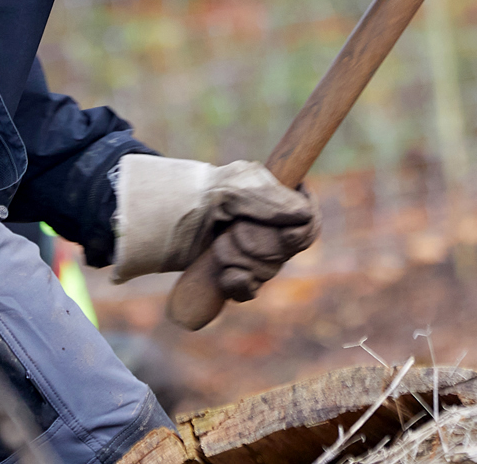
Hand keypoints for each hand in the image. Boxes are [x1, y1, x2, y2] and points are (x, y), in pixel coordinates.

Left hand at [112, 156, 318, 300]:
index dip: (300, 232)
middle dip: (258, 244)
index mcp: (280, 201)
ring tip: (218, 247)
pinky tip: (227, 277)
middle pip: (287, 252)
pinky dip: (240, 285)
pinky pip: (250, 290)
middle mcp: (271, 229)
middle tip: (232, 230)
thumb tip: (304, 217)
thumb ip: (271, 199)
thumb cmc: (205, 192)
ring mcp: (253, 253)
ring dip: (241, 260)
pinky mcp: (235, 274)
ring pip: (268, 271)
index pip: (309, 224)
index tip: (287, 232)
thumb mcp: (238, 186)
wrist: (167, 215)